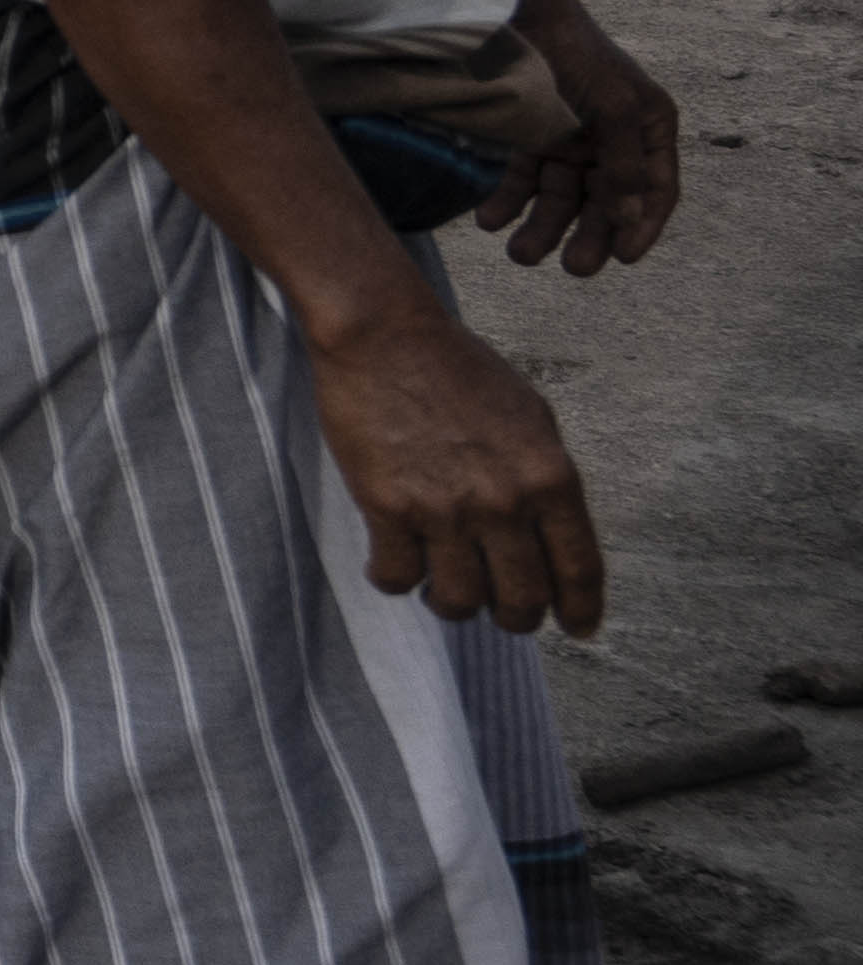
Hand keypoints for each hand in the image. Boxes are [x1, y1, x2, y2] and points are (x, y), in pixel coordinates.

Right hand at [308, 300, 602, 634]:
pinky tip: (392, 566)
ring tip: (442, 588)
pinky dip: (394, 581)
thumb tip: (548, 533)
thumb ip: (545, 478)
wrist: (383, 336)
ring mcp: (444, 509)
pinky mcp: (387, 507)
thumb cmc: (457, 368)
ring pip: (459, 601)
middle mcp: (504, 503)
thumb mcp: (531, 416)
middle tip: (502, 612)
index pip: (579, 570)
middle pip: (522, 600)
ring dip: (454, 605)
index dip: (581, 610)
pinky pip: (396, 576)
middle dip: (516, 619)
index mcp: (550, 478)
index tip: (576, 628)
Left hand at [484, 0, 680, 279]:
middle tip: (573, 269)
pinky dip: (509, 201)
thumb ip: (623, 164)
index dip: (644, 225)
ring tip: (519, 253)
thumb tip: (628, 218)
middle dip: (589, 235)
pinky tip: (490, 221)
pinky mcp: (532, 135)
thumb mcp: (612, 107)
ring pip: (561, 197)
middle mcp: (614, 138)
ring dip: (543, 227)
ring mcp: (573, 138)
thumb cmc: (576, 53)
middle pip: (606, 201)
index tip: (626, 258)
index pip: (658, 190)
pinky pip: (523, 179)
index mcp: (649, 128)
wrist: (516, 13)